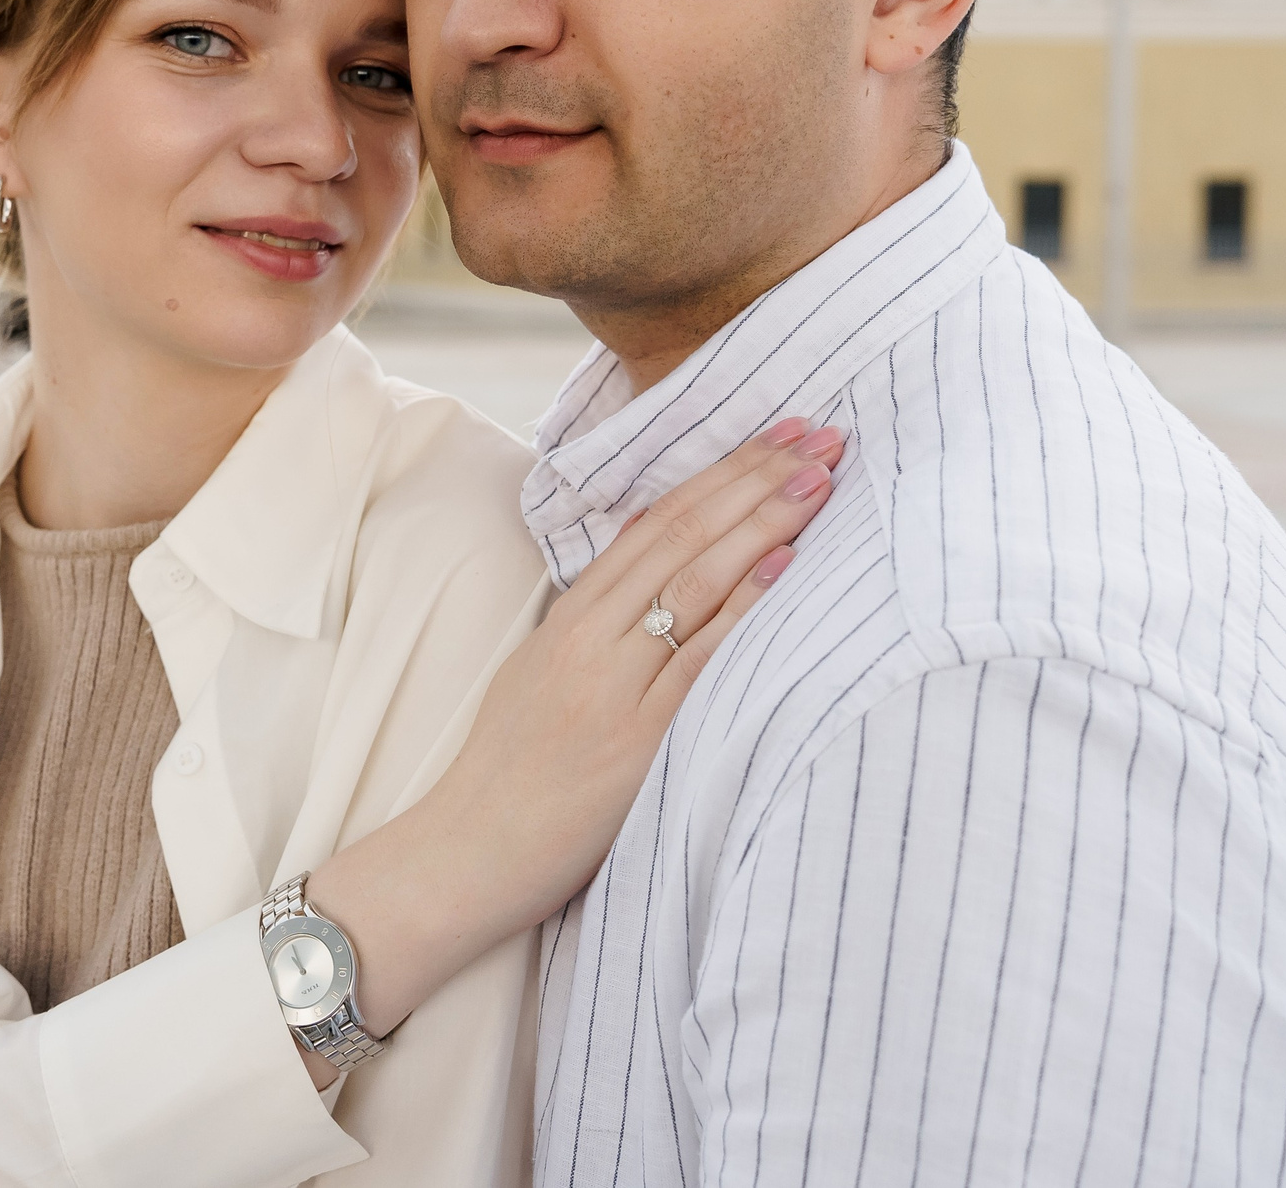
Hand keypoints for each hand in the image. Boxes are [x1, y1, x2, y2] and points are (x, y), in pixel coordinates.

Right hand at [300, 417, 844, 1061]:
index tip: (777, 436)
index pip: (657, 522)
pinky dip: (744, 610)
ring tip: (818, 481)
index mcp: (572, 618)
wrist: (466, 849)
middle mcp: (592, 637)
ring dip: (762, 525)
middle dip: (756, 479)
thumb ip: (599, 626)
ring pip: (694, 582)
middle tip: (818, 436)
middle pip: (683, 535)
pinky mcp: (637, 739)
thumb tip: (665, 578)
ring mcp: (614, 684)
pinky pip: (699, 660)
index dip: (721, 473)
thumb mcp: (544, 675)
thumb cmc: (511, 773)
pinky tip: (784, 569)